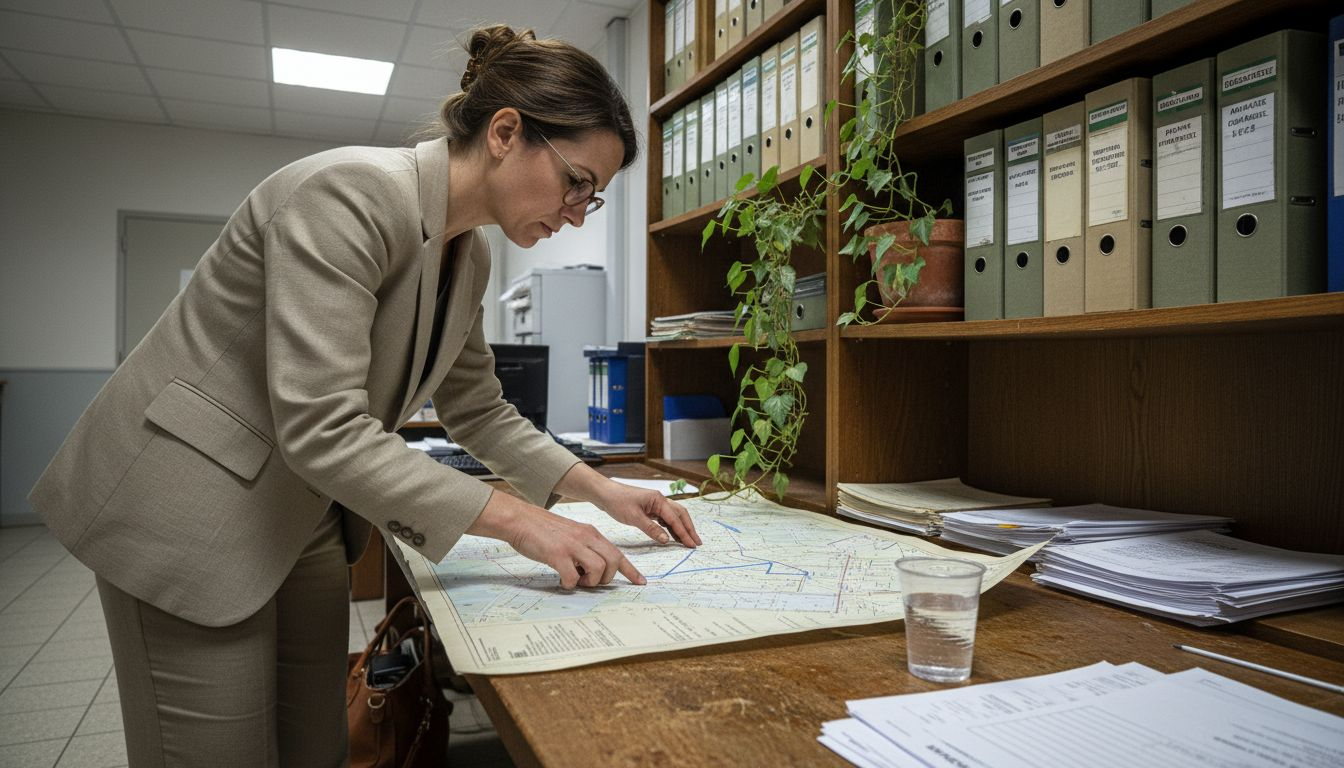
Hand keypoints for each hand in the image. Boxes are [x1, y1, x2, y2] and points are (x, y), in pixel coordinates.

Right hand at [469, 490, 644, 588]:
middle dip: (606, 579)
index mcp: (591, 533)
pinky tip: (561, 580)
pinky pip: (572, 577)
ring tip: (576, 580)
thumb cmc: (544, 530)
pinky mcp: (557, 554)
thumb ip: (586, 548)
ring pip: (598, 569)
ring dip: (589, 582)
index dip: (631, 570)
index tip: (641, 582)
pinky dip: (569, 584)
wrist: (521, 519)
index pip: (618, 553)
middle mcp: (586, 538)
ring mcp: (572, 545)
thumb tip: (594, 570)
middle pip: (613, 562)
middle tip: (591, 581)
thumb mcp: (572, 534)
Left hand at [597, 483, 701, 547]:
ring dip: (681, 528)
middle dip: (689, 529)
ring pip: (673, 516)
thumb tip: (667, 540)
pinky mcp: (649, 509)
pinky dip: (671, 527)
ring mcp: (655, 504)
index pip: (675, 518)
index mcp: (658, 500)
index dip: (684, 532)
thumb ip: (651, 529)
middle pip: (680, 514)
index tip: (691, 544)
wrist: (604, 493)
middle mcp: (660, 500)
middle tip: (696, 543)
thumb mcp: (634, 517)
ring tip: (687, 541)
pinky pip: (664, 518)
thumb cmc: (617, 501)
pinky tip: (673, 535)